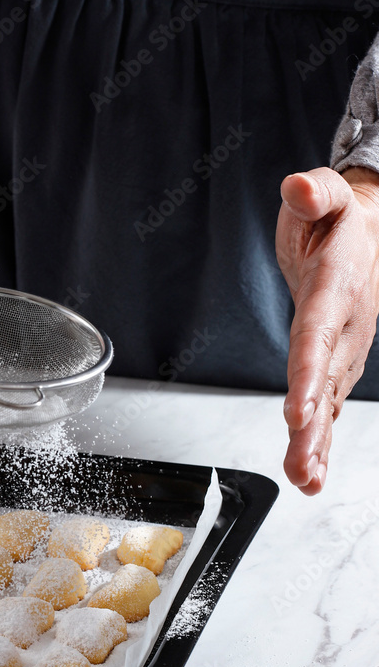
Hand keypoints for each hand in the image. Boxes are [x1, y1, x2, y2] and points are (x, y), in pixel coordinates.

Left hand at [277, 165, 378, 493]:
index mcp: (339, 285)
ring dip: (317, 442)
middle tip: (299, 461)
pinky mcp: (338, 361)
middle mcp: (347, 323)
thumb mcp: (326, 192)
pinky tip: (310, 473)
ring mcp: (346, 346)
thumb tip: (299, 187)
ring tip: (303, 479)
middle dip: (314, 423)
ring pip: (330, 399)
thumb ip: (316, 192)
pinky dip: (321, 439)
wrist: (368, 230)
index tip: (297, 409)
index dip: (309, 372)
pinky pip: (330, 403)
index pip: (319, 332)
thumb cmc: (338, 215)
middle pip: (325, 378)